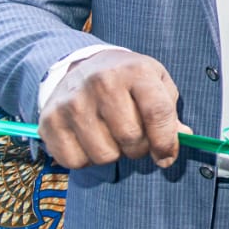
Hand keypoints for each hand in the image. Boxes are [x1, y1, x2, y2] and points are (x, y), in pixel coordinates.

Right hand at [39, 49, 185, 168]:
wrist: (84, 67)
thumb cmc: (128, 80)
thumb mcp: (156, 84)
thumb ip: (169, 114)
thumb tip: (179, 142)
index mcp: (135, 71)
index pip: (157, 112)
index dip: (166, 141)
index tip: (166, 155)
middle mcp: (102, 82)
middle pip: (131, 138)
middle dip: (140, 148)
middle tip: (136, 140)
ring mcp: (73, 102)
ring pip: (104, 155)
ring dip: (114, 154)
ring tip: (112, 136)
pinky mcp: (50, 121)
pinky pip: (75, 162)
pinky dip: (87, 160)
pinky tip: (90, 140)